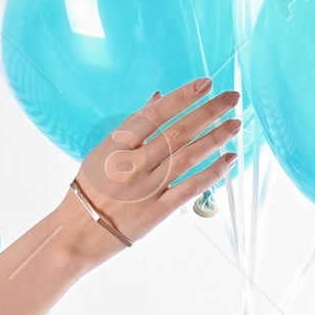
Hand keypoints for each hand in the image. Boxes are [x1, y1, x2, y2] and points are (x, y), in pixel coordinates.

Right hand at [73, 77, 238, 247]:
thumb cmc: (91, 188)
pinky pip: (190, 187)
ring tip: (235, 124)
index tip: (205, 83)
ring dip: (216, 138)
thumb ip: (132, 125)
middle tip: (231, 97)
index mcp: (116, 145)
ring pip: (188, 156)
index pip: (155, 113)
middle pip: (178, 132)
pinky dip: (212, 173)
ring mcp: (147, 187)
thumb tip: (158, 97)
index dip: (182, 97)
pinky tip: (229, 159)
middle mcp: (133, 164)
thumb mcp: (102, 150)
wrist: (79, 232)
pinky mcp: (158, 209)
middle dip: (209, 112)